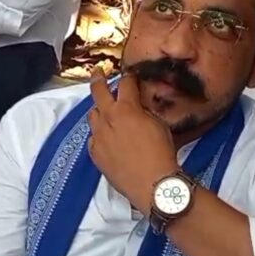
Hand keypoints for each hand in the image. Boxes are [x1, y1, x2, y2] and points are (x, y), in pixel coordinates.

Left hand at [87, 69, 179, 212]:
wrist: (151, 183)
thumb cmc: (161, 153)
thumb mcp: (159, 125)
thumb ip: (145, 112)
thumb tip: (138, 107)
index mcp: (126, 108)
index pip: (125, 83)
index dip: (129, 77)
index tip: (130, 76)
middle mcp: (108, 118)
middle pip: (98, 91)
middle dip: (98, 78)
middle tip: (98, 72)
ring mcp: (98, 136)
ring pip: (92, 114)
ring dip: (99, 109)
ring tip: (105, 111)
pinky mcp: (94, 153)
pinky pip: (93, 137)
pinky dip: (99, 134)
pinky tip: (108, 139)